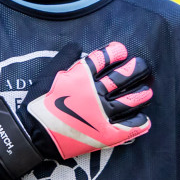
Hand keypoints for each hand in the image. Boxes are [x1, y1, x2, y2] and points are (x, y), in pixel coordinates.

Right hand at [0, 42, 151, 175]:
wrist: (32, 134)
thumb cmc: (37, 104)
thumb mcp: (47, 75)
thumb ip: (64, 59)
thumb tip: (78, 46)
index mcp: (82, 78)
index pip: (105, 59)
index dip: (115, 52)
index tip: (121, 51)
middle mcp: (95, 94)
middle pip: (122, 78)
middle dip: (135, 69)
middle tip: (142, 66)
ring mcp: (102, 115)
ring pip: (130, 101)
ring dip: (141, 95)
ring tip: (147, 92)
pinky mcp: (104, 134)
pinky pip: (129, 128)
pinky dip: (139, 123)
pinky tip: (144, 119)